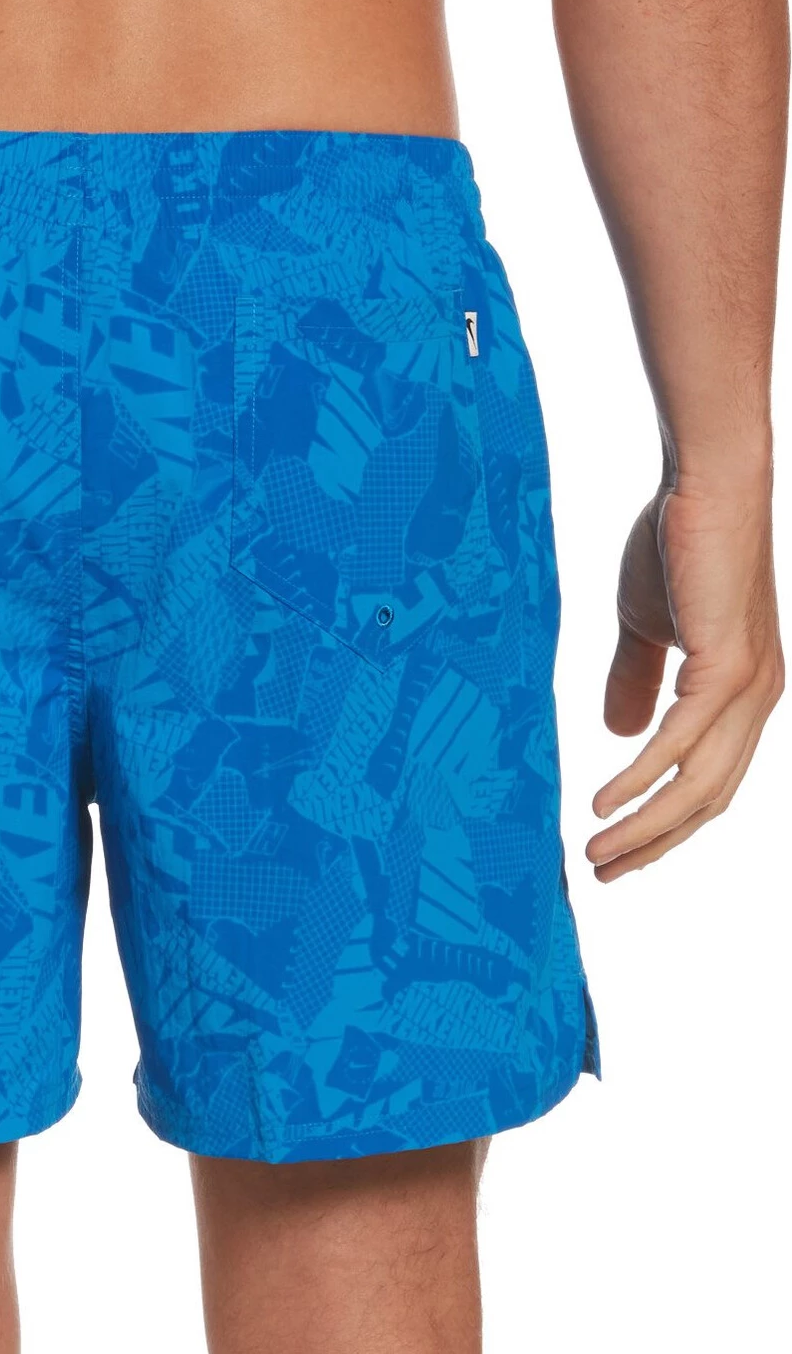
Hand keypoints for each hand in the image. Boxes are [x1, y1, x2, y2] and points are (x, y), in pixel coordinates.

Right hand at [587, 481, 782, 879]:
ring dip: (644, 826)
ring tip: (596, 850)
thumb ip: (635, 680)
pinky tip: (605, 801)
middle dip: (654, 842)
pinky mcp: (726, 669)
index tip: (619, 850)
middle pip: (708, 798)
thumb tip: (618, 735)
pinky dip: (642, 780)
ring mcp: (747, 688)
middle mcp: (757, 700)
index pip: (710, 780)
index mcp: (743, 694)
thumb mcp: (647, 626)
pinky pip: (680, 745)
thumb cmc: (678, 542)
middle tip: (601, 870)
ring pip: (697, 784)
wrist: (706, 483)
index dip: (665, 821)